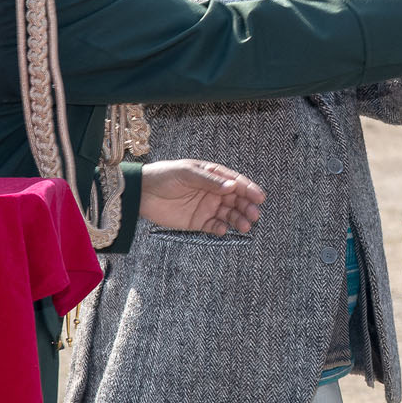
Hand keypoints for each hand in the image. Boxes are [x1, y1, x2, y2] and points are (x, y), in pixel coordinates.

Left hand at [137, 160, 266, 234]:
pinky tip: (222, 229)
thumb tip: (232, 186)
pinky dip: (220, 228)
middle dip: (246, 207)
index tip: (259, 197)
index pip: (235, 182)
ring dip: (238, 220)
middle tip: (254, 214)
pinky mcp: (198, 221)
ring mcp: (206, 207)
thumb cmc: (165, 176)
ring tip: (245, 226)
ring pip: (228, 214)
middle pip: (236, 200)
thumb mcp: (187, 173)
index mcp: (212, 175)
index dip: (248, 189)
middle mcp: (213, 191)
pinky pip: (214, 226)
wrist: (142, 192)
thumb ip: (210, 181)